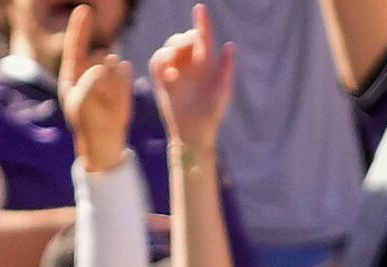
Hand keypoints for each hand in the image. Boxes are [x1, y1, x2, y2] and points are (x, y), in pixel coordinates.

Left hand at [61, 4, 133, 173]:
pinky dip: (121, 86)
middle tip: (97, 98)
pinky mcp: (122, 76)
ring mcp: (107, 69)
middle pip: (98, 56)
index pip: (76, 46)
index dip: (80, 28)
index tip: (85, 9)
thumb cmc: (87, 121)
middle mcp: (90, 66)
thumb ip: (89, 83)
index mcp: (73, 72)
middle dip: (100, 75)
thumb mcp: (81, 104)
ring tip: (105, 100)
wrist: (104, 137)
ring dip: (110, 84)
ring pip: (113, 63)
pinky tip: (116, 99)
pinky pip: (124, 71)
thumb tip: (105, 66)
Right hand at [149, 3, 234, 151]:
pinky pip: (157, 62)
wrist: (193, 134)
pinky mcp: (162, 82)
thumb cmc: (211, 114)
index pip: (203, 37)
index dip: (202, 22)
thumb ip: (226, 68)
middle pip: (184, 39)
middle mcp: (190, 65)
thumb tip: (229, 45)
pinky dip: (161, 62)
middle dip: (183, 38)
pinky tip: (169, 73)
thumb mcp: (222, 90)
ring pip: (169, 48)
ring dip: (171, 49)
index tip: (200, 9)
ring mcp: (176, 72)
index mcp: (206, 63)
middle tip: (185, 46)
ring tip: (174, 63)